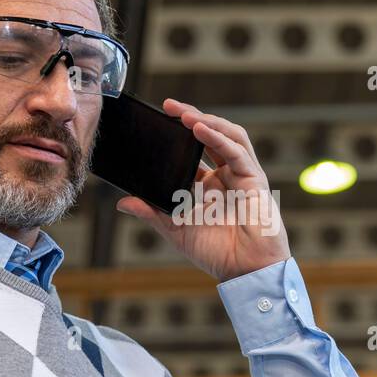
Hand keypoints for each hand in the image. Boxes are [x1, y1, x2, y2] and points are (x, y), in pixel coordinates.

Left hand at [114, 98, 291, 282]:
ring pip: (228, 136)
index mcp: (210, 185)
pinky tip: (201, 128)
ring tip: (185, 114)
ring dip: (207, 122)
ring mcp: (242, 175)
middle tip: (169, 106)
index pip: (195, 151)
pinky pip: (236, 152)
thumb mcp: (175, 228)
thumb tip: (122, 202)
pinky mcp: (254, 179)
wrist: (244, 270)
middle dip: (192, 118)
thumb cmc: (216, 252)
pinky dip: (219, 138)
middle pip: (211, 136)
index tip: (160, 121)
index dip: (180, 135)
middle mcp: (226, 176)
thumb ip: (151, 212)